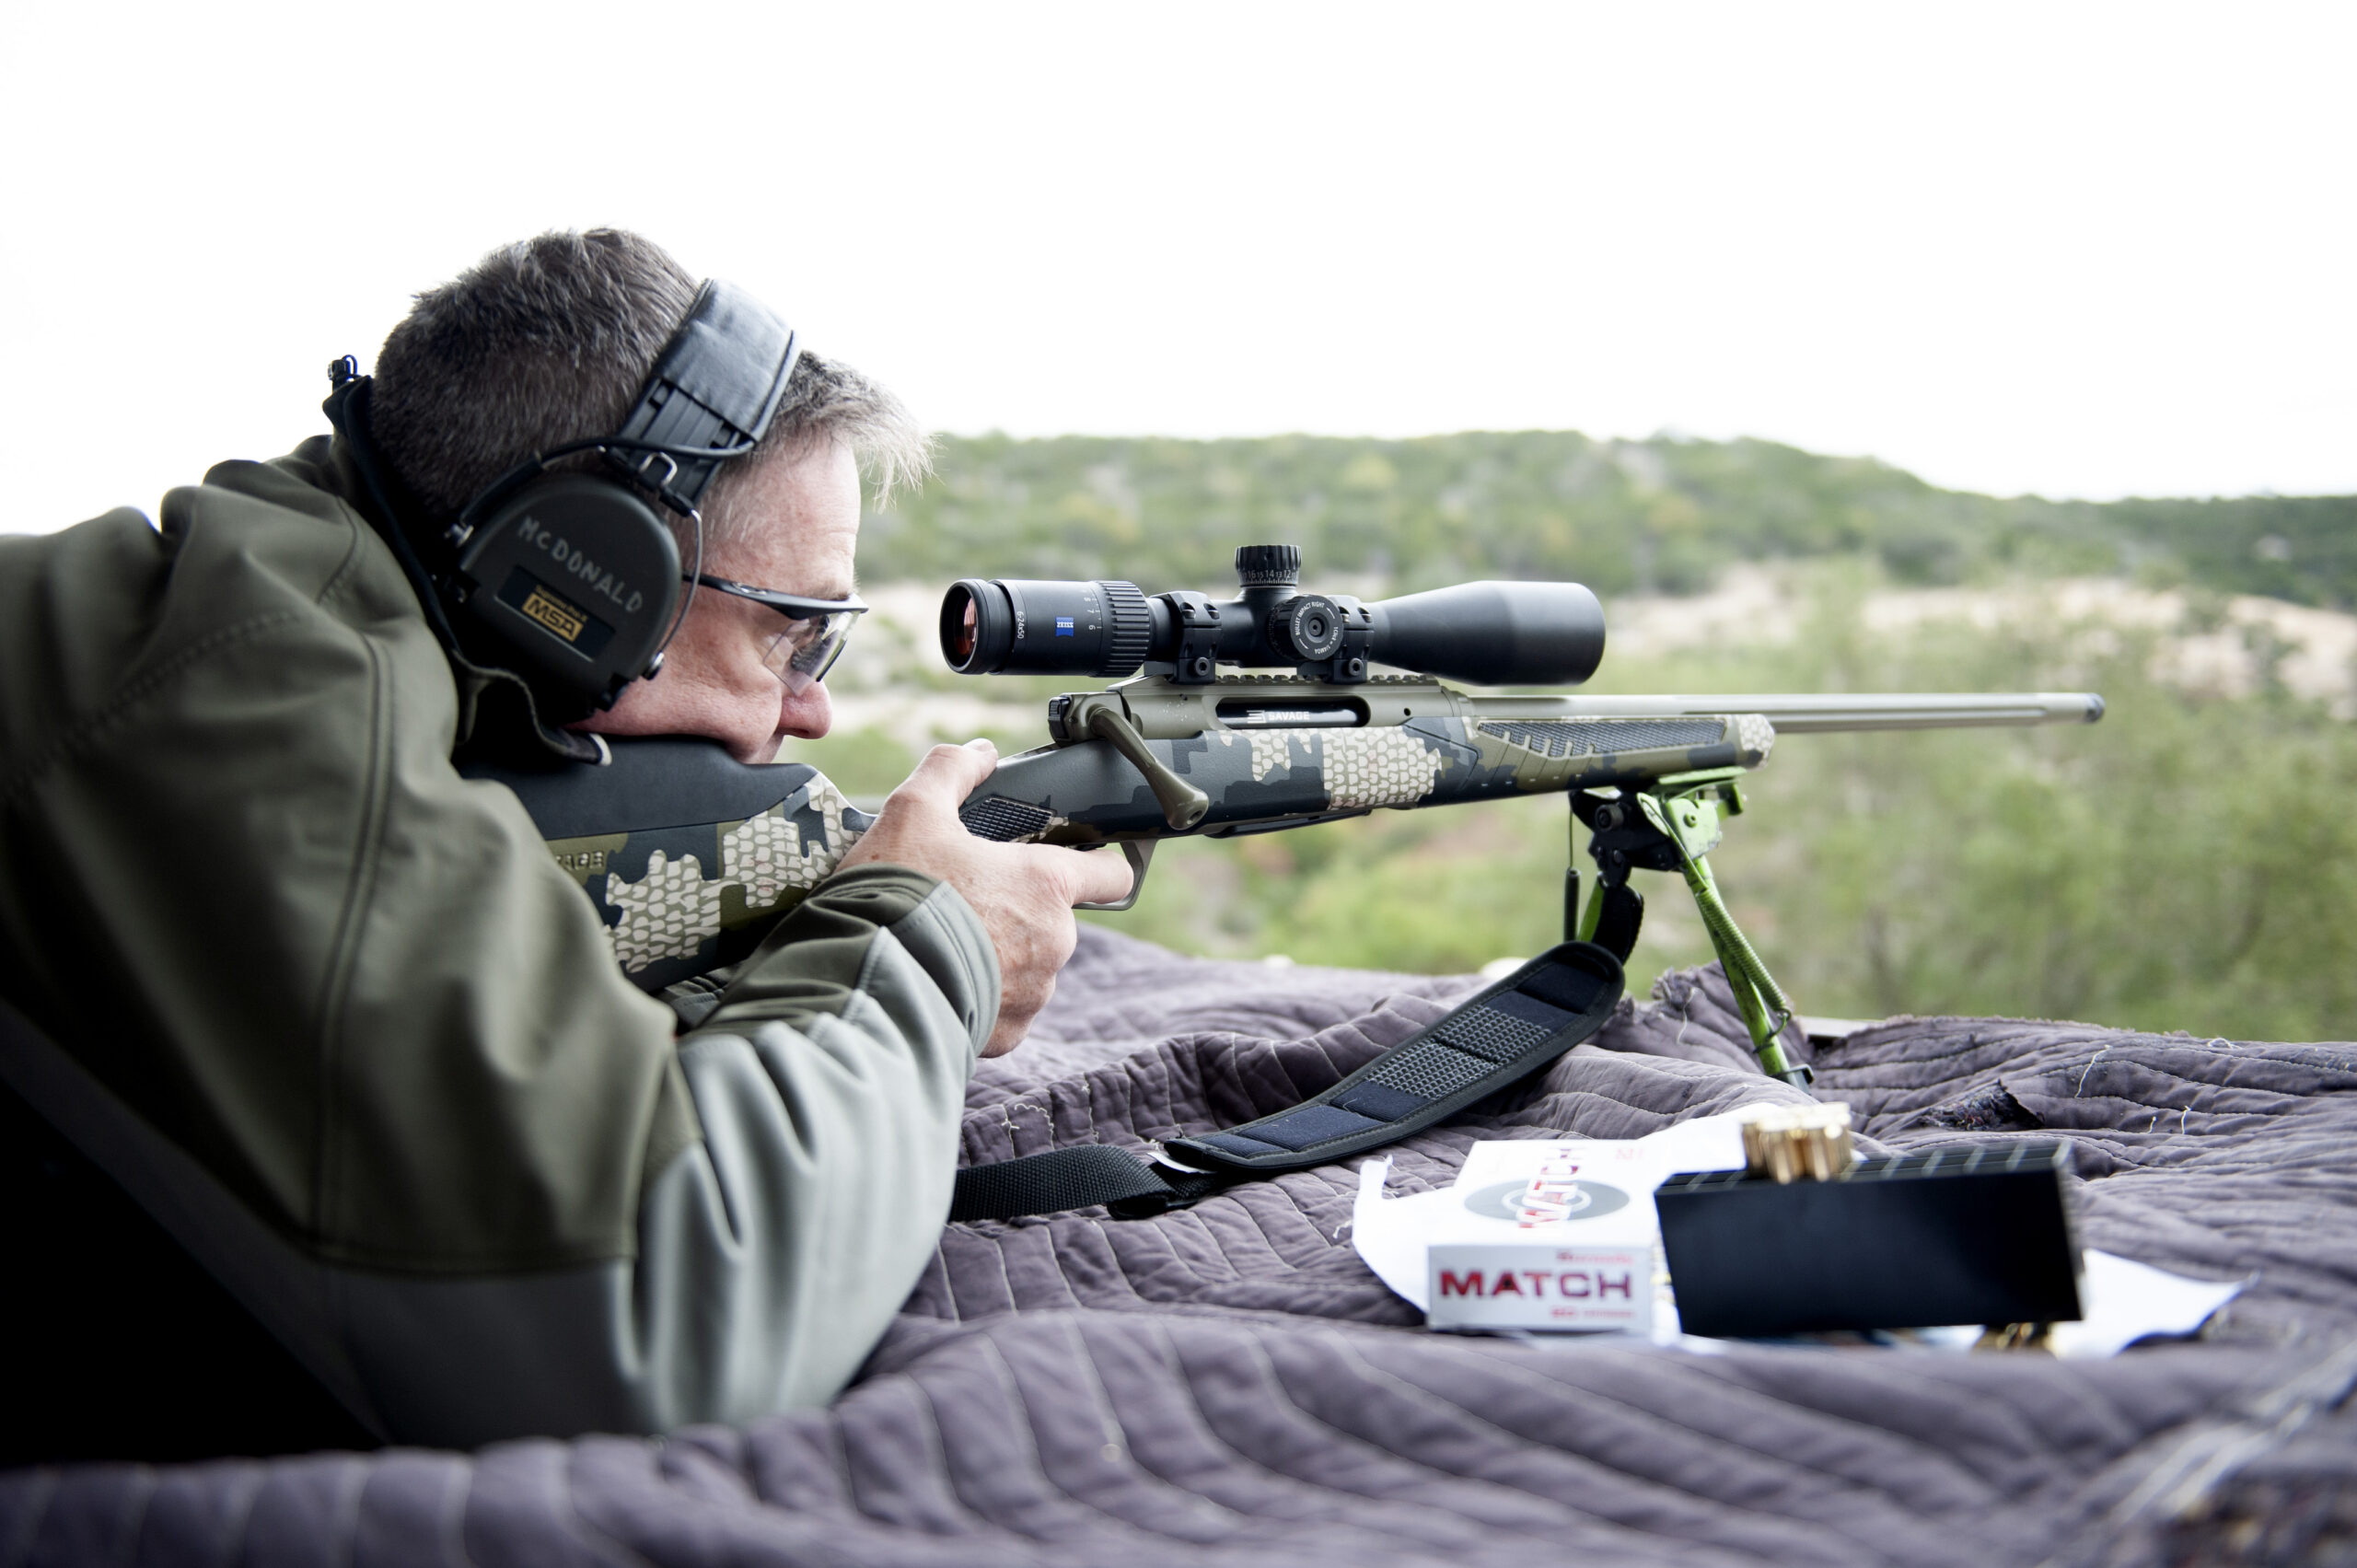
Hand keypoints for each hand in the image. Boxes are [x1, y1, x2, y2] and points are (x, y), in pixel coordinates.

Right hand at [836, 739, 1134, 1055]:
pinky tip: (936, 979)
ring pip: (1028, 967)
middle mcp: (1056, 941)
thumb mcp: (913, 810)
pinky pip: (1003, 1010)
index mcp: (1047, 884)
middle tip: (963, 901)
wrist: (869, 981)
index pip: (1112, 876)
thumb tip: (980, 752)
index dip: (1100, 867)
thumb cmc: (897, 891)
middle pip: (1053, 920)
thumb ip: (951, 771)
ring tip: (940, 943)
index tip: (1082, 865)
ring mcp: (1035, 993)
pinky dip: (978, 997)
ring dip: (996, 956)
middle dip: (1016, 912)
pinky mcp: (1007, 1035)